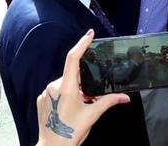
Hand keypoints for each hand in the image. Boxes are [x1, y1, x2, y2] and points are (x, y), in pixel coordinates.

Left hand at [36, 30, 129, 145]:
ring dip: (75, 90)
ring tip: (80, 106)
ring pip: (66, 83)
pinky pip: (57, 91)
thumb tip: (125, 97)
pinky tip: (71, 109)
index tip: (90, 34)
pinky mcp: (42, 100)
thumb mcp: (93, 115)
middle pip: (73, 74)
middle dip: (84, 81)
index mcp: (66, 88)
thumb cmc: (70, 132)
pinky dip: (66, 96)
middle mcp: (53, 87)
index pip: (73, 59)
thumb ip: (109, 101)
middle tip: (91, 96)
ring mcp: (46, 94)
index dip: (82, 44)